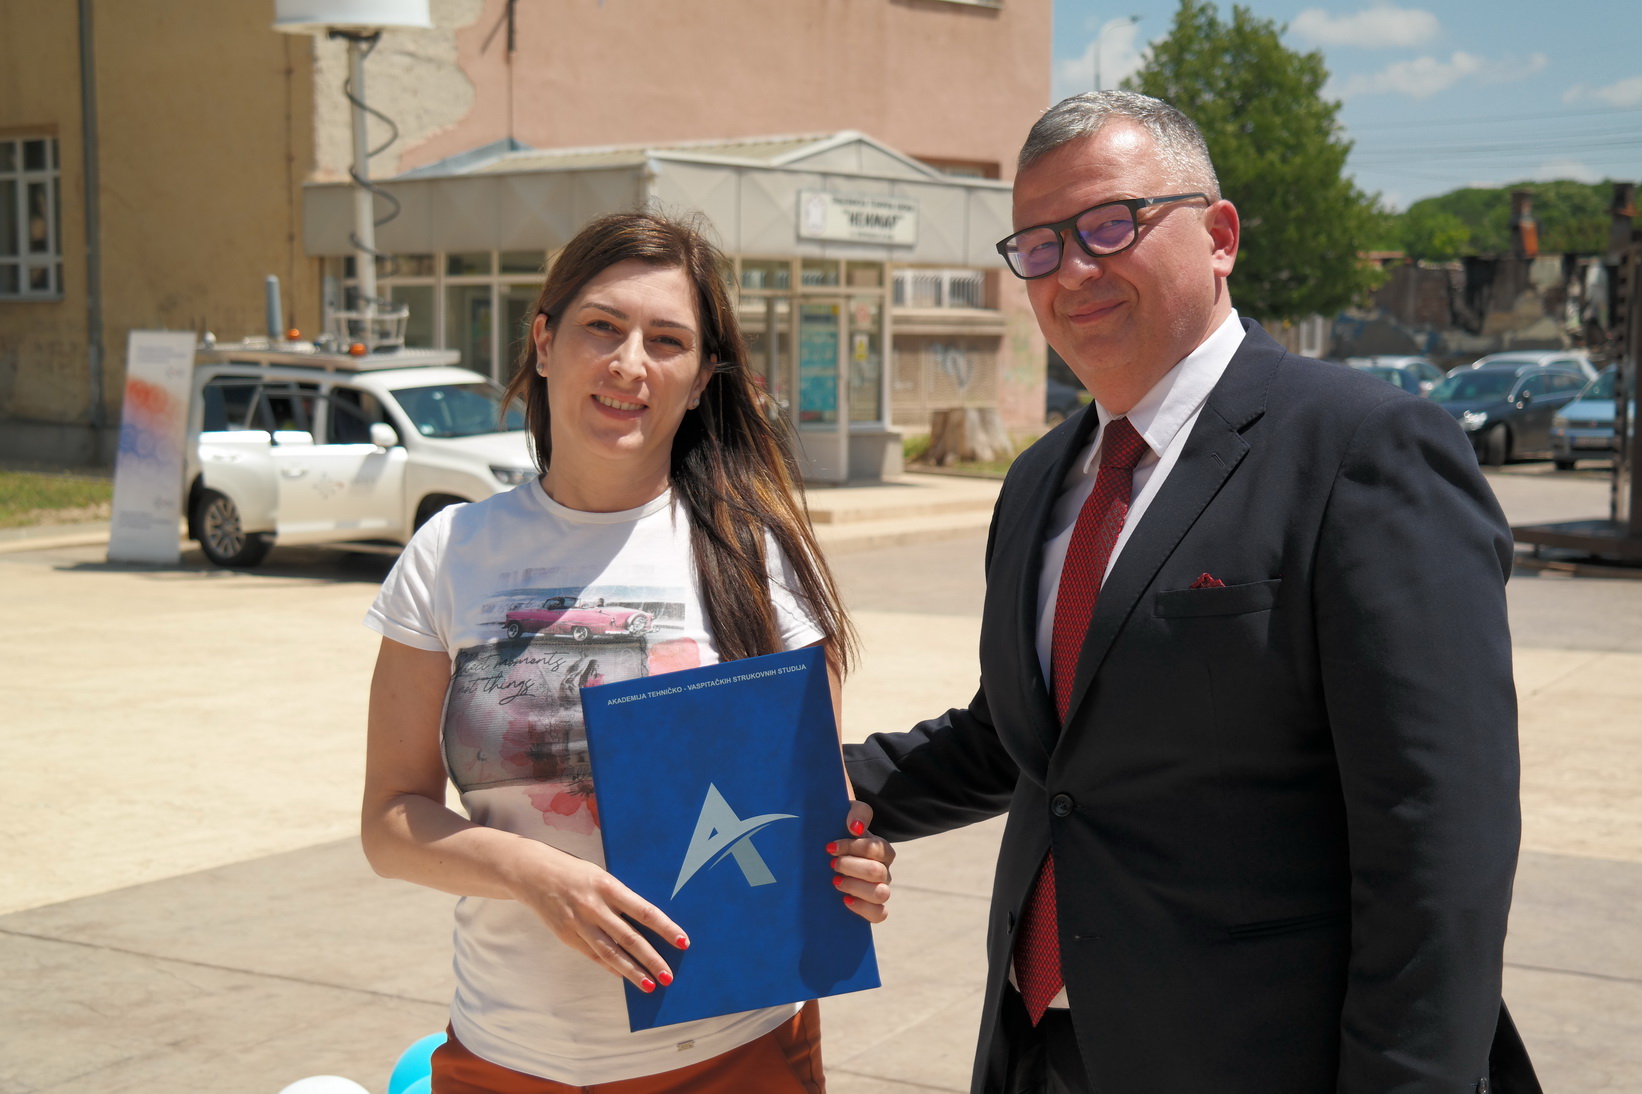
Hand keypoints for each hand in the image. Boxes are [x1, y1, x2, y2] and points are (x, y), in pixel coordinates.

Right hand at [509, 843, 688, 992]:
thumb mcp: (601, 877)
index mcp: (608, 886)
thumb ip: (621, 899)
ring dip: (632, 971)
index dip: (665, 928)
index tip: (683, 942)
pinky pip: (592, 954)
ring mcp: (579, 924)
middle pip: (629, 938)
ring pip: (610, 952)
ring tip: (649, 985)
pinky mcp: (566, 935)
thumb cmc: (575, 872)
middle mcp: (594, 906)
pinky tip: (624, 975)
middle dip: (651, 959)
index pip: (644, 911)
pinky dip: (610, 966)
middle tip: (668, 976)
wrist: (533, 873)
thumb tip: (647, 924)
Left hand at [827, 800, 894, 922]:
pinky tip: (846, 900)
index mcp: (881, 849)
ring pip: (881, 893)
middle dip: (850, 867)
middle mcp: (883, 870)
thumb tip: (856, 827)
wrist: (825, 854)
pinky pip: (879, 914)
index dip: (852, 847)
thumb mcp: (846, 812)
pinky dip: (864, 908)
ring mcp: (879, 889)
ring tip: (835, 881)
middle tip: (832, 864)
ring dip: (855, 887)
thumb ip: (857, 813)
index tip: (830, 847)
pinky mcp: (870, 907)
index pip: (876, 849)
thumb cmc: (837, 831)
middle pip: (876, 871)